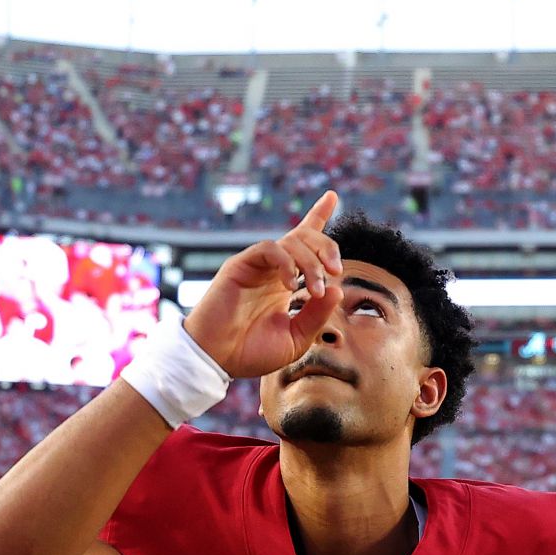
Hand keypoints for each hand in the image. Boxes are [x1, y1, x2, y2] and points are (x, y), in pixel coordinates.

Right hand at [183, 191, 345, 378]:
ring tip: (315, 289)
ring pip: (291, 241)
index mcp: (284, 281)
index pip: (304, 243)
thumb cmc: (252, 352)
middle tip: (335, 271)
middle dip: (327, 247)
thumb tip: (337, 288)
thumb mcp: (296, 339)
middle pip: (305, 236)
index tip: (332, 195)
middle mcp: (272, 269)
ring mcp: (256, 265)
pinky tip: (291, 285)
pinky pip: (268, 248)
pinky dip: (286, 262)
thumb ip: (317, 315)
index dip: (318, 216)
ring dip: (311, 262)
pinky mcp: (240, 265)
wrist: (218, 360)